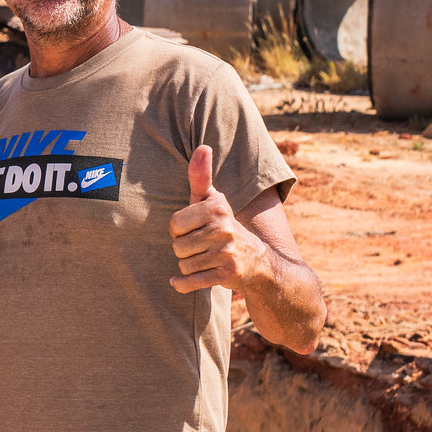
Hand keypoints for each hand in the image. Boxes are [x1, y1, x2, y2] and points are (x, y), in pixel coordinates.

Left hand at [169, 145, 270, 293]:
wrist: (258, 262)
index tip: (194, 231)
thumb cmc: (223, 225)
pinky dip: (182, 285)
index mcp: (217, 208)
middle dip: (184, 250)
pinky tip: (180, 282)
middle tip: (202, 248)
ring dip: (188, 266)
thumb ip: (200, 176)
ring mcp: (227, 253)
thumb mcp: (212, 200)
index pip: (173, 225)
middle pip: (177, 246)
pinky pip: (190, 282)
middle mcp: (224, 228)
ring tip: (205, 260)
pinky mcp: (227, 274)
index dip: (179, 232)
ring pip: (183, 265)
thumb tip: (203, 146)